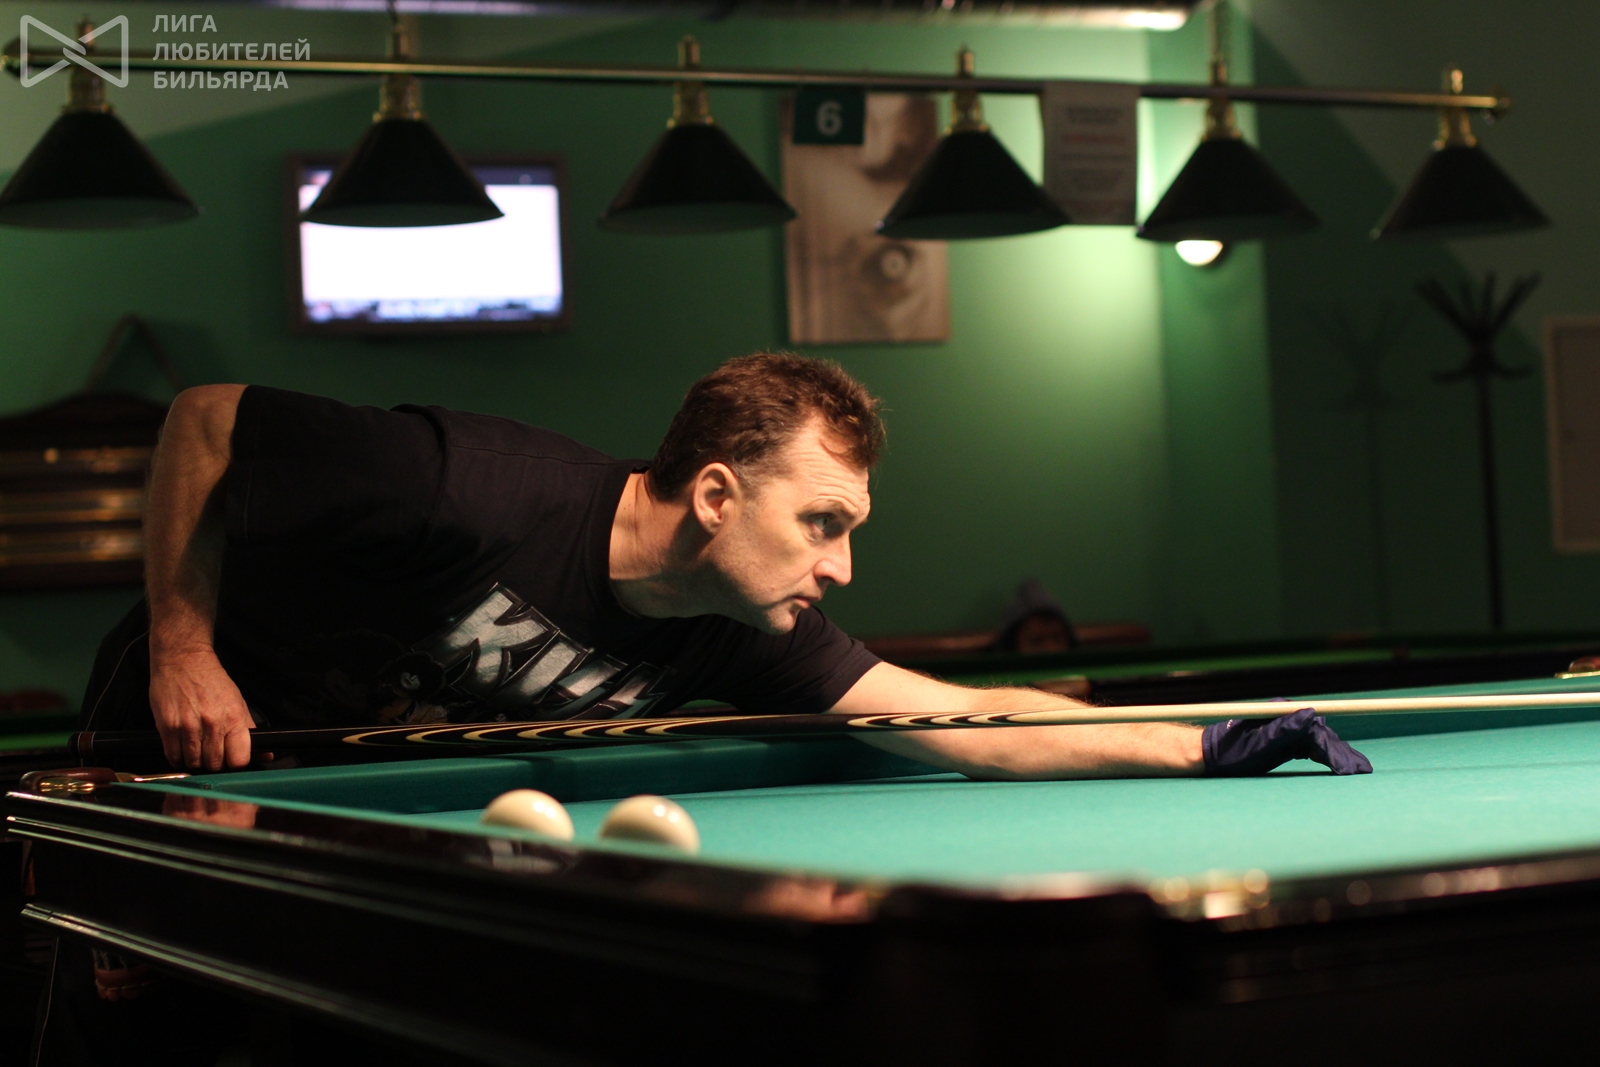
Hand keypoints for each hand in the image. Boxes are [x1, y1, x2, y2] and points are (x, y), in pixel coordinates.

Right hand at [148, 649, 256, 770]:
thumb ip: (249, 730)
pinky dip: (178, 758)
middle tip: (212, 753)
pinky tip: (182, 749)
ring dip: (195, 761)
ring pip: (194, 763)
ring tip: (196, 749)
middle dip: (215, 763)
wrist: (183, 660)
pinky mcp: (167, 727)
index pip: (239, 759)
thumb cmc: (213, 681)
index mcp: (233, 718)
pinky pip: (173, 756)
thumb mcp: (238, 702)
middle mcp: (212, 725)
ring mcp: (188, 727)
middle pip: (215, 764)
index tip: (231, 760)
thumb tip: (265, 755)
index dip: (236, 763)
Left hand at [1202, 708, 1371, 776]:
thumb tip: (1310, 712)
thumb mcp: (1256, 745)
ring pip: (1319, 741)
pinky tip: (1340, 766)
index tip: (1347, 767)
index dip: (1333, 750)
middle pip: (1321, 734)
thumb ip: (1283, 730)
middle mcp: (1286, 716)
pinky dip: (1325, 757)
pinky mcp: (1286, 739)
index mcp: (1280, 713)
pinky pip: (1310, 747)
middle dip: (1341, 753)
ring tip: (1359, 770)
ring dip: (1338, 755)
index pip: (1315, 731)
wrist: (1211, 755)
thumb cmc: (1230, 752)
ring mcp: (1287, 727)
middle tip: (1362, 771)